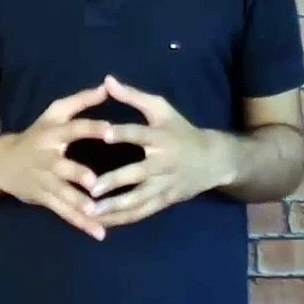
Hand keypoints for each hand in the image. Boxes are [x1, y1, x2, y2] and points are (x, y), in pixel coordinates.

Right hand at [0, 83, 111, 239]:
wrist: (1, 162)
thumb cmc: (37, 134)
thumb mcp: (54, 113)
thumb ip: (81, 101)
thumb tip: (106, 86)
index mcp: (53, 134)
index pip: (74, 128)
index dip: (91, 128)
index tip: (110, 130)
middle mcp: (48, 158)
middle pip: (64, 167)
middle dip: (77, 174)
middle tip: (95, 183)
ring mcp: (45, 181)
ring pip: (63, 194)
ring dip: (78, 205)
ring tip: (96, 213)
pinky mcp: (44, 199)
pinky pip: (63, 212)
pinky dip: (80, 223)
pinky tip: (99, 232)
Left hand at [89, 75, 232, 227]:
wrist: (213, 161)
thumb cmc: (181, 130)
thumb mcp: (162, 109)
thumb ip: (133, 96)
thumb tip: (107, 80)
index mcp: (161, 138)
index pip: (140, 134)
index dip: (123, 134)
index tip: (103, 135)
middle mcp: (163, 163)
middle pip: (138, 174)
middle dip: (115, 182)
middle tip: (91, 189)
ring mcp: (164, 186)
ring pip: (138, 200)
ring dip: (115, 208)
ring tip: (91, 213)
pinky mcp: (164, 201)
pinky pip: (141, 213)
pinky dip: (122, 219)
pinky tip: (102, 223)